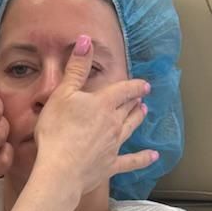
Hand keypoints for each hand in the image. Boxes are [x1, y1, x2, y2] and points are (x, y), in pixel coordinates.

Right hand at [32, 38, 153, 202]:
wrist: (60, 170)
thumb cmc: (57, 131)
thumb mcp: (62, 94)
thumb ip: (76, 68)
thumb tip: (86, 40)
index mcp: (103, 104)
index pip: (124, 90)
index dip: (134, 85)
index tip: (144, 84)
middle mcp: (114, 123)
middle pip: (128, 109)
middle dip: (135, 101)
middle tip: (141, 97)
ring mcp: (114, 145)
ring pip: (131, 128)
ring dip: (138, 119)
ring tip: (144, 113)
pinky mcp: (110, 165)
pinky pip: (131, 161)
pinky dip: (143, 158)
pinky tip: (154, 156)